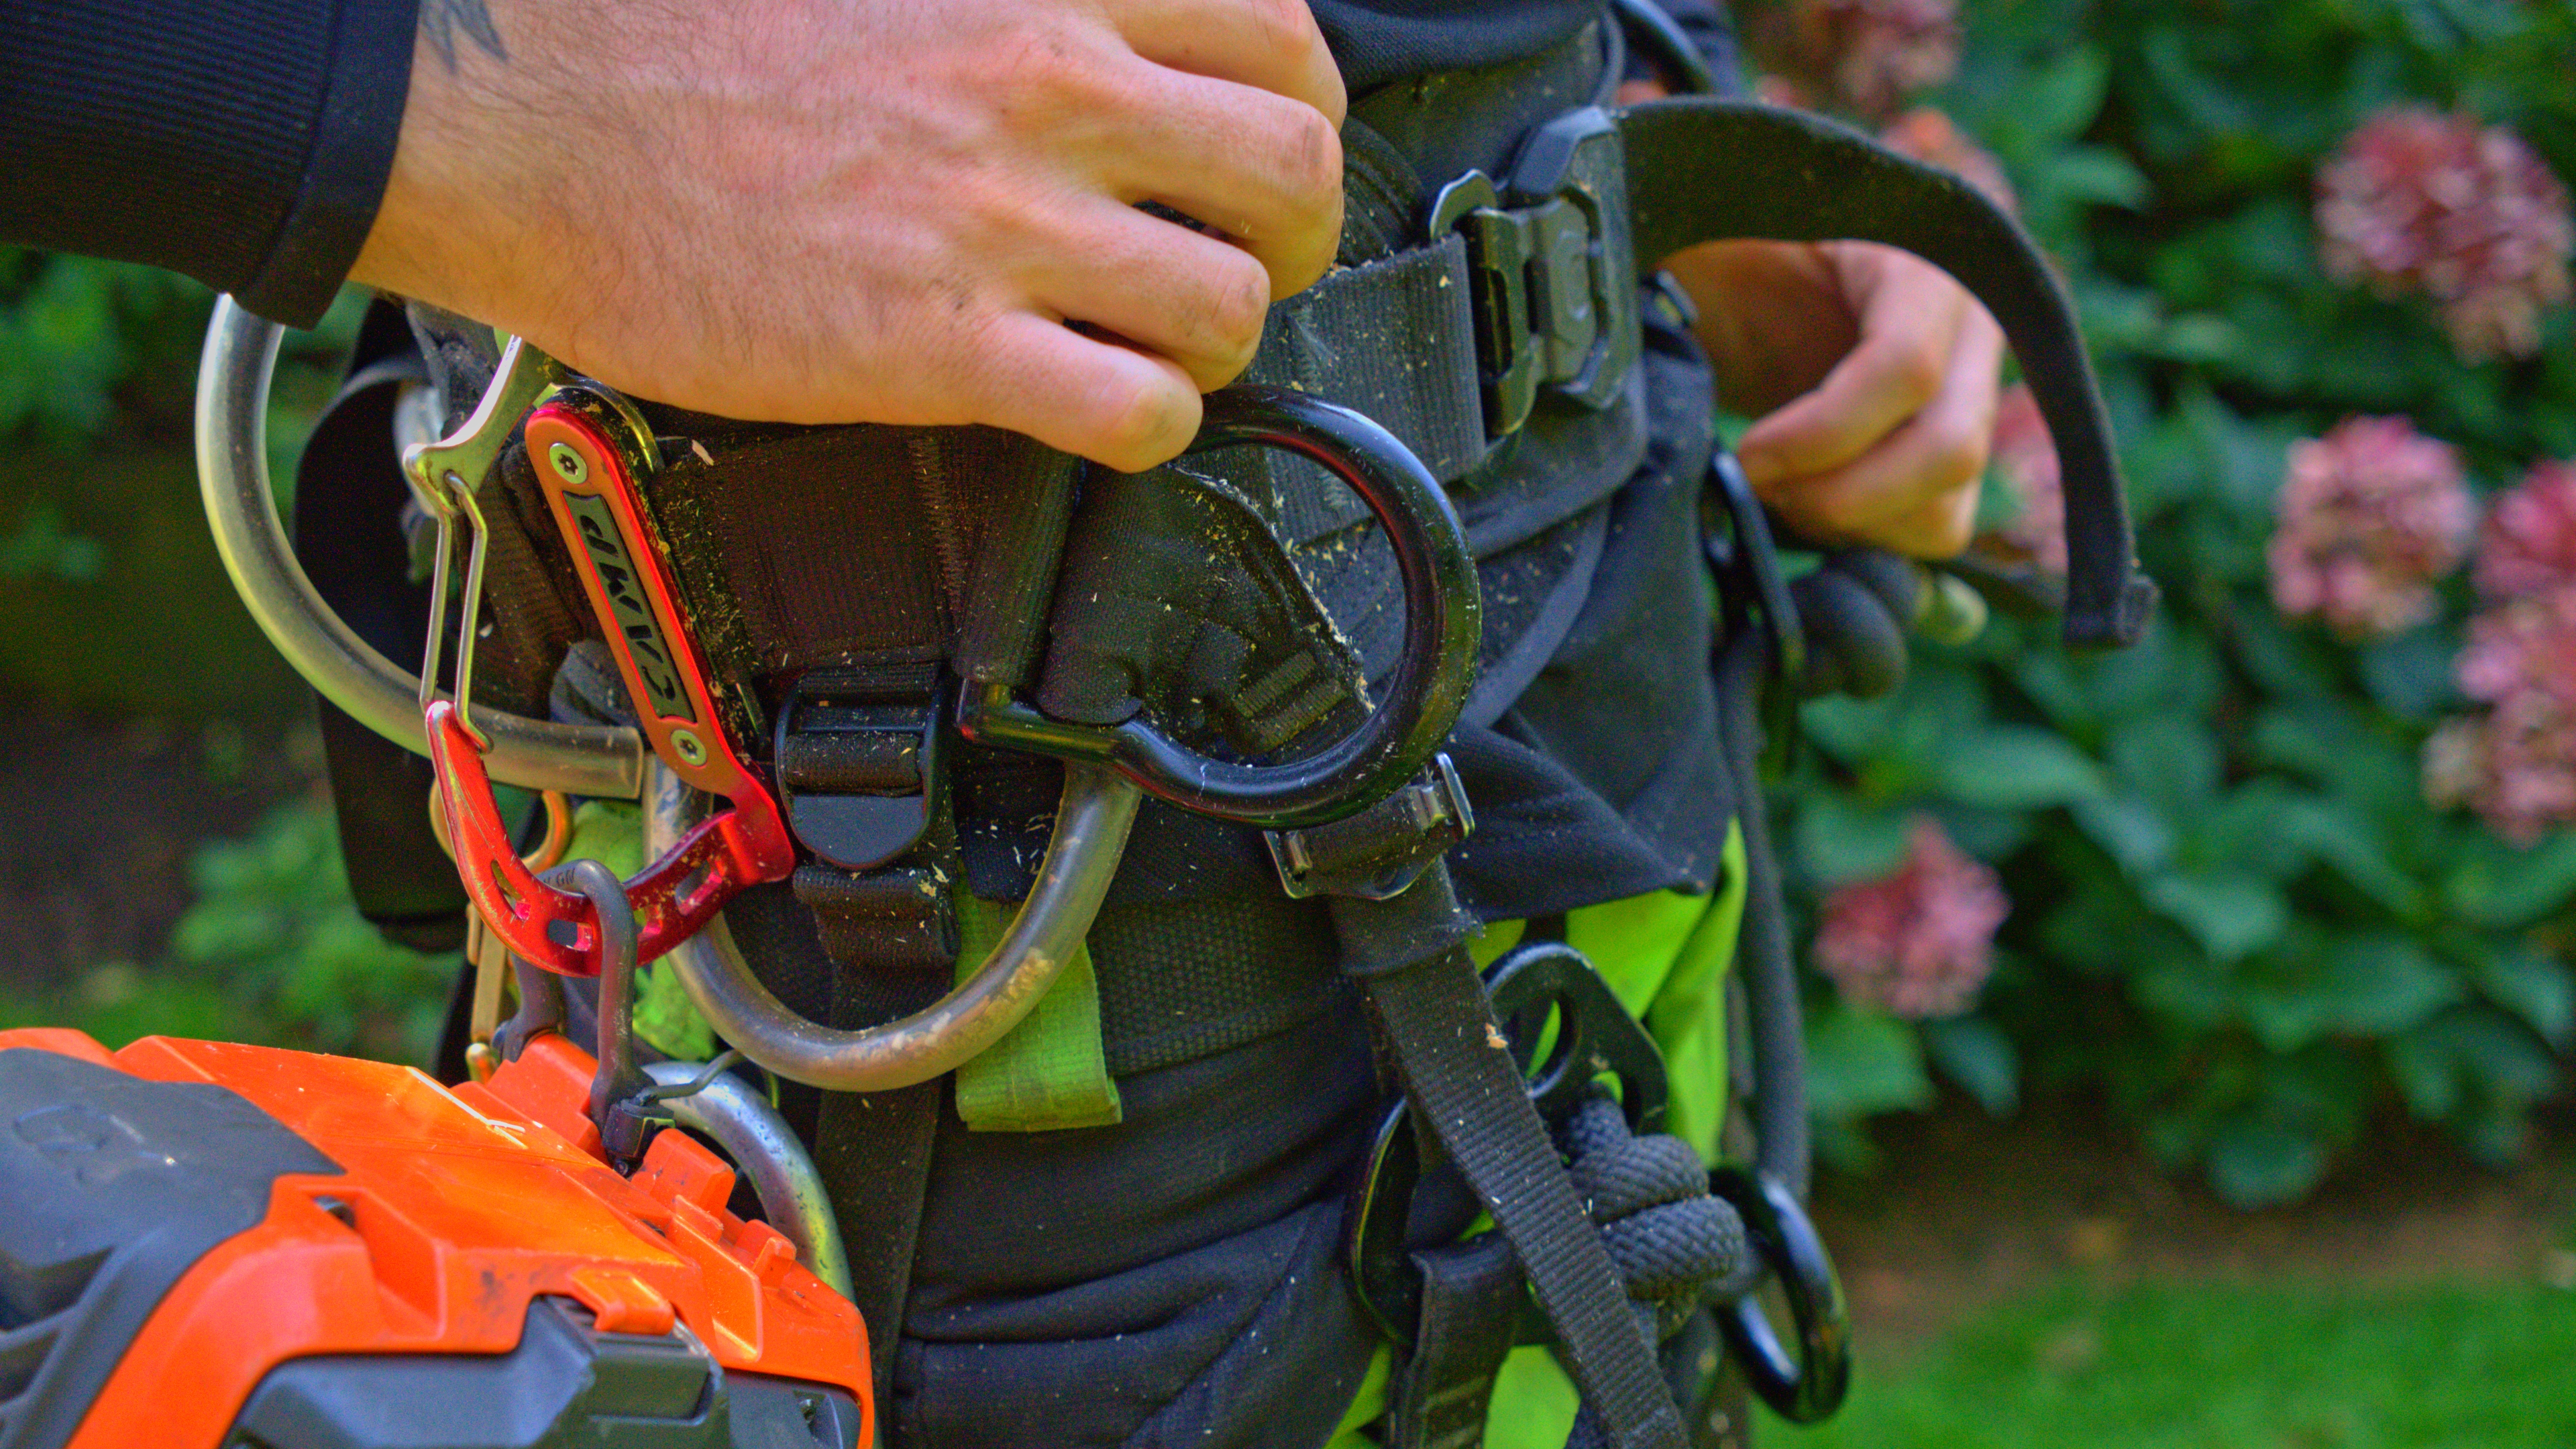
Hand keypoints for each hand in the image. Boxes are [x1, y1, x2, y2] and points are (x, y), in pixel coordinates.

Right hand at [352, 0, 1347, 472]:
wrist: (527, 116)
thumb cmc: (679, 38)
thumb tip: (1097, 30)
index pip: (1277, 32)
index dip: (1296, 108)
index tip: (1254, 152)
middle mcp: (1044, 86)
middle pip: (1294, 170)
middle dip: (1294, 237)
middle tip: (1242, 264)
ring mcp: (997, 220)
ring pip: (1233, 305)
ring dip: (1216, 344)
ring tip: (1154, 348)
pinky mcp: (939, 345)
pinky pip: (1137, 412)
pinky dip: (1147, 427)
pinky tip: (1097, 408)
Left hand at [1663, 238, 2004, 558]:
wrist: (1761, 253)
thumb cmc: (1735, 235)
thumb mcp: (1716, 215)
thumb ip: (1708, 246)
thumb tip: (1638, 285)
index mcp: (1920, 258)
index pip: (1905, 365)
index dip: (1820, 433)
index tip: (1749, 455)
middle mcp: (1971, 327)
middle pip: (1947, 451)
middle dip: (1841, 496)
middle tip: (1759, 485)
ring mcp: (1971, 393)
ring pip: (1947, 505)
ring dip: (1853, 521)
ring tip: (1776, 490)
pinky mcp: (1947, 445)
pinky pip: (1933, 524)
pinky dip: (1863, 534)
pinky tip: (1802, 500)